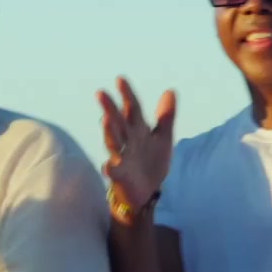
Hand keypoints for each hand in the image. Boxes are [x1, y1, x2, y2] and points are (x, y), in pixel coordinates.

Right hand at [95, 78, 175, 223]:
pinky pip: (114, 171)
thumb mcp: (163, 138)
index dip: (127, 95)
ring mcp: (122, 157)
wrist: (147, 192)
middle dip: (110, 108)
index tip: (120, 79)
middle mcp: (127, 141)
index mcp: (138, 130)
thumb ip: (165, 116)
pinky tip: (107, 165)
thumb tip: (170, 90)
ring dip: (109, 131)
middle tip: (101, 93)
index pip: (132, 109)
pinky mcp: (120, 176)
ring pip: (113, 142)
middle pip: (118, 122)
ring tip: (105, 119)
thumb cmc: (151, 162)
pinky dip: (110, 168)